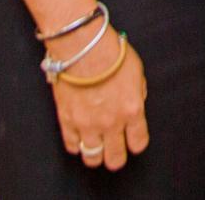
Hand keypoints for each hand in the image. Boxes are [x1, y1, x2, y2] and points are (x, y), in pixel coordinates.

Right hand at [51, 28, 149, 171]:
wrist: (83, 47)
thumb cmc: (111, 53)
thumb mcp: (137, 72)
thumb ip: (138, 94)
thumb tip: (135, 105)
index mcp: (132, 110)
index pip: (138, 143)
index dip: (136, 143)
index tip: (132, 140)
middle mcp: (111, 122)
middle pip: (115, 158)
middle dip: (116, 157)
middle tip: (114, 150)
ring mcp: (87, 124)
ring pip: (92, 158)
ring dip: (96, 155)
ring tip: (97, 148)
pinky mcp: (67, 121)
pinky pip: (72, 146)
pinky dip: (77, 145)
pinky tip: (80, 138)